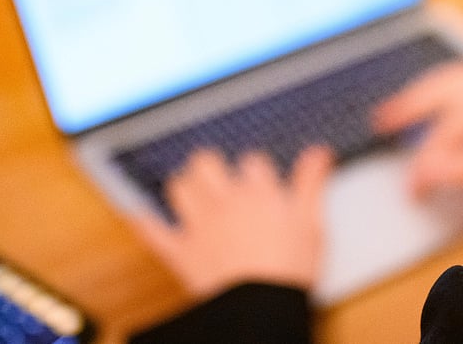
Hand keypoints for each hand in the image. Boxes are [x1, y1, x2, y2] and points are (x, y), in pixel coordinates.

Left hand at [132, 145, 333, 297]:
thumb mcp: (312, 225)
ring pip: (179, 186)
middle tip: (219, 178)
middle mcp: (225, 202)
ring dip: (184, 186)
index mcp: (258, 193)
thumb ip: (312, 184)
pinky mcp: (181, 252)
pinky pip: (153, 231)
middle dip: (212, 165)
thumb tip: (320, 152)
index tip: (261, 180)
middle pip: (206, 162)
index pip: (253, 160)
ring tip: (193, 193)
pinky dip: (146, 222)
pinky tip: (142, 214)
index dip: (256, 169)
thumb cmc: (289, 271)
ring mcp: (199, 225)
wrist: (260, 310)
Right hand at [373, 62, 462, 197]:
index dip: (425, 161)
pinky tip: (443, 92)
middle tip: (381, 122)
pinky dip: (448, 81)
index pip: (447, 131)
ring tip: (401, 105)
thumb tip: (427, 169)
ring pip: (455, 74)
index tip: (413, 187)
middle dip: (409, 104)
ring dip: (424, 88)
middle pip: (443, 86)